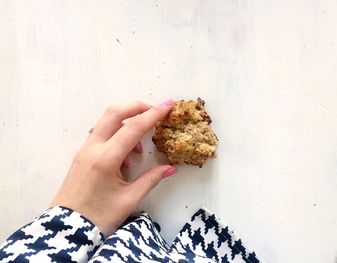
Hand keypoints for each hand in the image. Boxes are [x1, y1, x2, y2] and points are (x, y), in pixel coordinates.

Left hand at [51, 100, 176, 236]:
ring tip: (139, 147)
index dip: (153, 114)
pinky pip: (101, 134)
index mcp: (106, 159)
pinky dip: (117, 135)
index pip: (133, 128)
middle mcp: (93, 148)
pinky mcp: (82, 154)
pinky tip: (125, 157)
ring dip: (126, 122)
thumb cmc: (99, 217)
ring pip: (106, 121)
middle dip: (136, 107)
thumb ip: (151, 179)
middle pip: (114, 113)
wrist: (67, 229)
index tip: (168, 105)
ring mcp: (85, 150)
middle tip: (154, 112)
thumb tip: (171, 168)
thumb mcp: (129, 199)